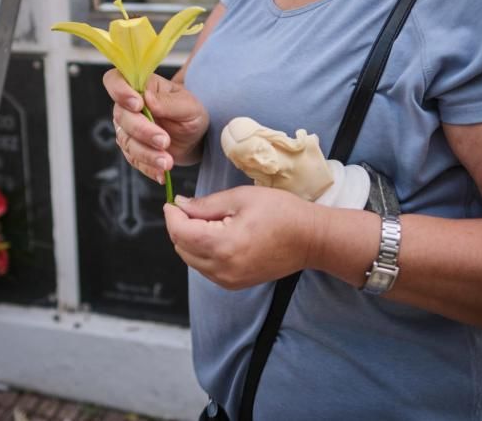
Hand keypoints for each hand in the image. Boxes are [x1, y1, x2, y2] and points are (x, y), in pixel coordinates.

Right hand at [104, 69, 208, 181]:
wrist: (196, 138)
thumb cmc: (191, 114)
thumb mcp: (189, 106)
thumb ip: (168, 102)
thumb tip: (147, 99)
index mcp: (141, 87)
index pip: (115, 80)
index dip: (119, 91)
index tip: (138, 105)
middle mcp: (129, 107)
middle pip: (121, 116)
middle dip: (142, 131)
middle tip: (164, 141)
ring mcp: (128, 130)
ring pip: (126, 141)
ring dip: (146, 153)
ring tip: (167, 162)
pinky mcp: (132, 150)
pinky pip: (133, 160)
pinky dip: (148, 167)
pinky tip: (162, 172)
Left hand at [163, 185, 319, 288]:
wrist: (310, 239)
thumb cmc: (281, 213)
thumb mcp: (241, 198)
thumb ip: (206, 204)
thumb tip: (180, 205)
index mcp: (222, 246)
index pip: (179, 233)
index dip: (172, 215)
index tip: (172, 201)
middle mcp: (222, 269)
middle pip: (181, 248)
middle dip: (181, 226)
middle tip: (195, 208)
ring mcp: (228, 280)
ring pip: (191, 259)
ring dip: (191, 240)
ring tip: (212, 221)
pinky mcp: (234, 283)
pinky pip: (205, 268)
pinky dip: (203, 251)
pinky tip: (220, 236)